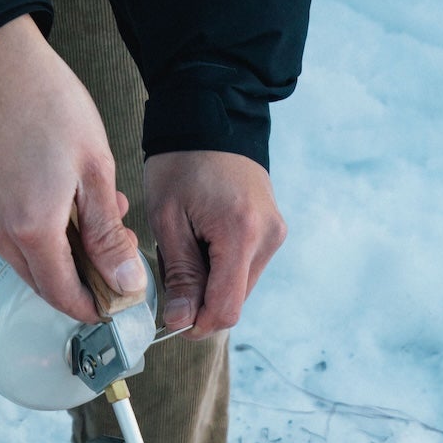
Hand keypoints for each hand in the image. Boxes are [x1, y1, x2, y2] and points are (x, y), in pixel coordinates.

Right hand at [0, 16, 145, 321]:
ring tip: (90, 218)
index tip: (115, 300)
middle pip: (42, 285)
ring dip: (59, 258)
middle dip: (79, 282)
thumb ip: (108, 235)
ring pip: (25, 264)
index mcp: (32, 228)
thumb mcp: (96, 170)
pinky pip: (7, 240)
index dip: (92, 306)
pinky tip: (60, 207)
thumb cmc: (49, 104)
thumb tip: (124, 283)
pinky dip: (36, 237)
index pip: (63, 296)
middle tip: (112, 253)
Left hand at [144, 151, 287, 337]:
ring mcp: (274, 234)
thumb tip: (182, 322)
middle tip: (170, 280)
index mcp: (241, 233)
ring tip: (186, 253)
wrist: (211, 117)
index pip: (226, 308)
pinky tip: (202, 244)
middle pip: (234, 301)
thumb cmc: (181, 162)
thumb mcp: (168, 219)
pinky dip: (222, 269)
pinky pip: (246, 268)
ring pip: (240, 287)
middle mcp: (267, 237)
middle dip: (201, 303)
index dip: (197, 324)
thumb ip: (179, 275)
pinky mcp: (273, 230)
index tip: (171, 322)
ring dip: (210, 285)